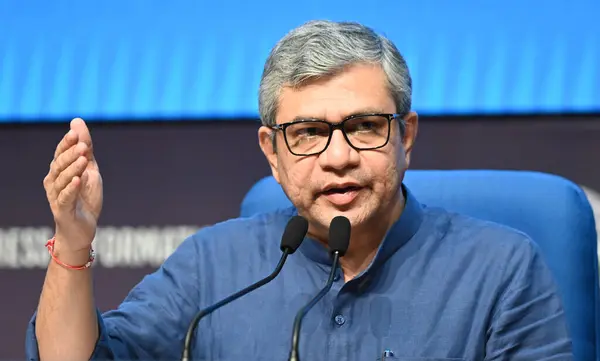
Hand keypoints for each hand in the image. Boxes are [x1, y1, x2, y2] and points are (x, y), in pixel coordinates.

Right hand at [43, 118, 102, 252]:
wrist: (83, 228)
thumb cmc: (85, 198)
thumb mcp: (90, 170)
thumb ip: (86, 149)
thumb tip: (77, 121)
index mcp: (59, 171)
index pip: (60, 153)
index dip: (67, 143)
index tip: (76, 132)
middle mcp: (54, 182)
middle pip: (59, 164)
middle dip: (70, 154)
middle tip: (83, 146)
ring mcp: (56, 196)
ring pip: (61, 180)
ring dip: (72, 168)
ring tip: (83, 160)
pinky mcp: (62, 210)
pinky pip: (65, 198)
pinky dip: (71, 188)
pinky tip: (78, 180)